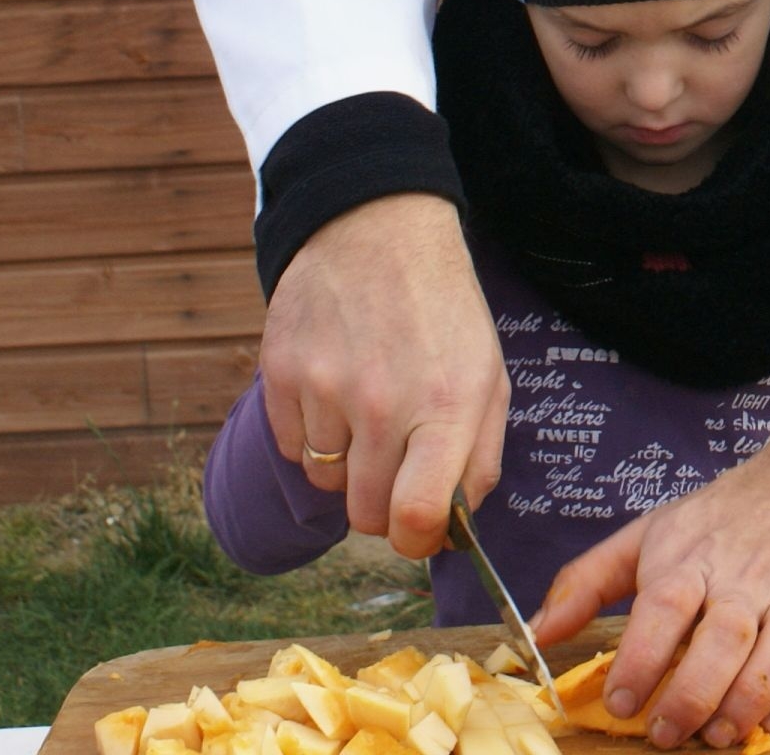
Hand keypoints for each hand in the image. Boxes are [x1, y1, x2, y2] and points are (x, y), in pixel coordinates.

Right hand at [260, 192, 508, 558]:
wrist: (376, 227)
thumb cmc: (440, 309)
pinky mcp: (281, 371)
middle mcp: (383, 401)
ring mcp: (325, 386)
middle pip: (365, 516)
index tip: (419, 527)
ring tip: (365, 403)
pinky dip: (310, 431)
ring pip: (325, 481)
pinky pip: (291, 446)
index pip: (417, 520)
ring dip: (345, 460)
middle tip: (394, 458)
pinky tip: (333, 384)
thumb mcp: (488, 375)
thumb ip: (478, 457)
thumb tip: (453, 529)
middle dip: (381, 503)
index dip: (417, 540)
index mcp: (446, 405)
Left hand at [533, 343, 769, 748]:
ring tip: (718, 734)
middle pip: (721, 636)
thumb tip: (536, 632)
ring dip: (746, 701)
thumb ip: (590, 580)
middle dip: (692, 693)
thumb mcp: (652, 531)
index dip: (641, 657)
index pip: (664, 605)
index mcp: (694, 553)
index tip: (619, 701)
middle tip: (666, 733)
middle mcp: (747, 573)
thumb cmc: (727, 516)